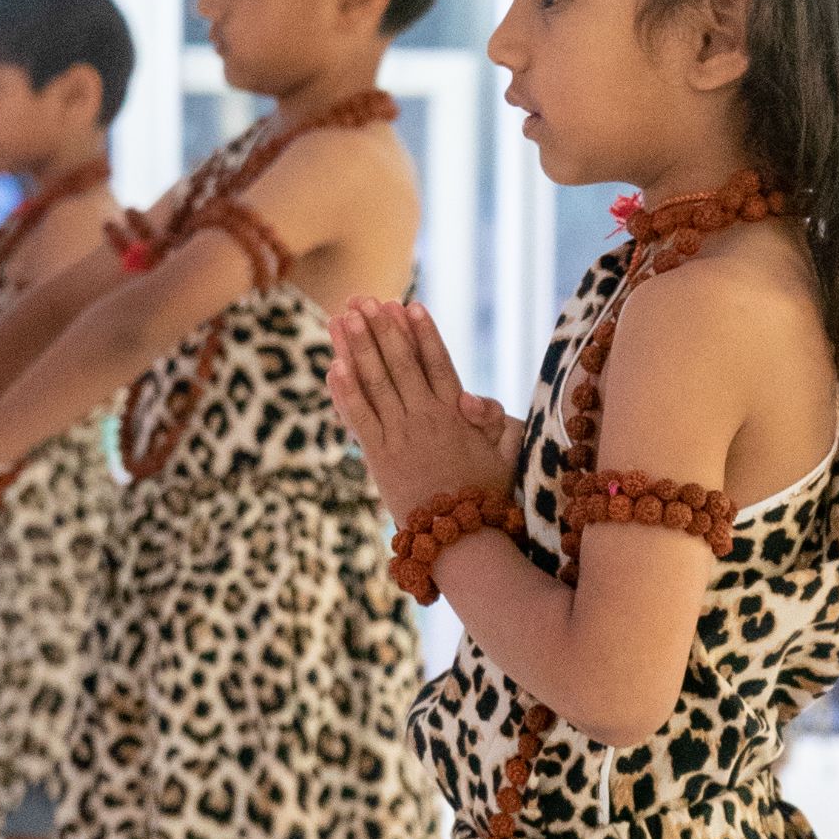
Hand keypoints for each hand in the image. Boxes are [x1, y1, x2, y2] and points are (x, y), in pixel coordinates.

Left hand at [329, 299, 516, 522]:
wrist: (461, 538)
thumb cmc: (489, 494)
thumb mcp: (506, 452)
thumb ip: (495, 419)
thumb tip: (471, 398)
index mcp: (457, 414)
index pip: (437, 363)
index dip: (423, 333)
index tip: (409, 306)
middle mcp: (426, 419)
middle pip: (400, 364)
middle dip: (381, 329)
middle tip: (365, 300)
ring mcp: (399, 436)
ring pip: (374, 383)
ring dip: (357, 348)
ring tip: (344, 318)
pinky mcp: (379, 457)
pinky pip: (358, 418)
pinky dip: (344, 392)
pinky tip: (332, 367)